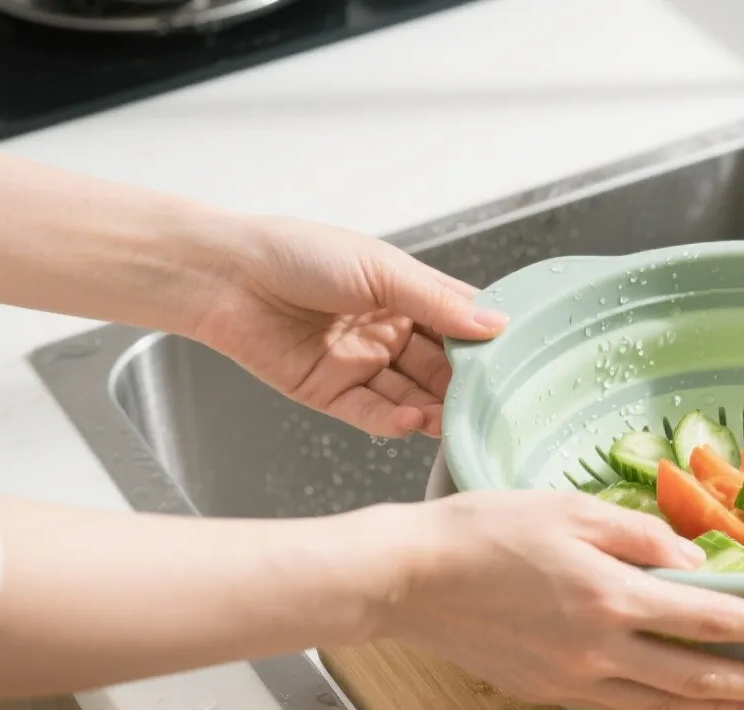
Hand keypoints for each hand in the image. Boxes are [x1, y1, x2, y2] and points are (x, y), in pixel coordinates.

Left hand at [187, 216, 507, 438]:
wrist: (224, 276)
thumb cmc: (297, 254)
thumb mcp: (382, 270)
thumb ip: (439, 303)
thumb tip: (496, 325)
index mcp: (404, 294)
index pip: (459, 321)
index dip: (486, 340)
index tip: (518, 359)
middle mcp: (387, 331)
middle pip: (441, 366)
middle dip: (464, 385)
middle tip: (490, 402)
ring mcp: (361, 364)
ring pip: (412, 395)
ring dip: (434, 408)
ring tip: (454, 418)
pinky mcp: (331, 394)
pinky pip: (373, 414)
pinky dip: (396, 420)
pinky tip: (414, 419)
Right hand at [378, 492, 743, 709]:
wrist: (410, 578)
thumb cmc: (485, 530)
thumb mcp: (571, 509)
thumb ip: (642, 535)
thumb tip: (696, 564)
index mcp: (611, 594)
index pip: (709, 618)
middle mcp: (600, 647)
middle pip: (697, 675)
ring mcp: (573, 677)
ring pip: (663, 703)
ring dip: (718, 708)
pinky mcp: (548, 691)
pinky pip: (622, 705)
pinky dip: (665, 709)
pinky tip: (683, 704)